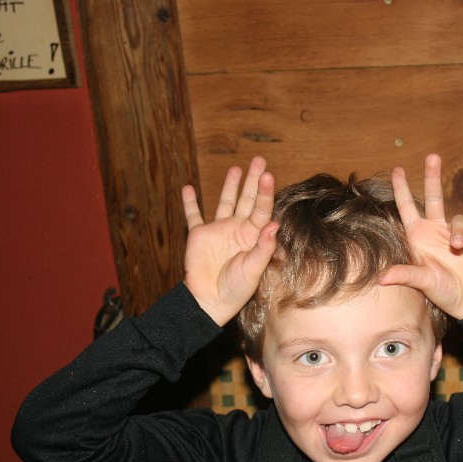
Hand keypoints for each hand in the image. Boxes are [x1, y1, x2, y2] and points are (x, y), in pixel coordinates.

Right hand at [183, 156, 278, 325]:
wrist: (209, 301)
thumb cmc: (236, 290)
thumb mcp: (253, 270)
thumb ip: (263, 247)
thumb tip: (274, 224)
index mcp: (254, 237)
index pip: (262, 209)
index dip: (265, 192)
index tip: (267, 175)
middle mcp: (238, 230)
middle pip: (247, 200)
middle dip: (252, 180)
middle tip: (259, 160)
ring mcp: (218, 231)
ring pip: (225, 202)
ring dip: (230, 185)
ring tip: (235, 168)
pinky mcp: (199, 235)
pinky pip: (193, 215)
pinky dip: (190, 202)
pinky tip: (188, 188)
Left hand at [380, 154, 462, 319]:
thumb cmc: (442, 291)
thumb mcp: (422, 282)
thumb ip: (405, 275)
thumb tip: (381, 278)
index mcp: (419, 237)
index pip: (408, 208)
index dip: (402, 189)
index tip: (396, 170)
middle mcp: (436, 231)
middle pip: (434, 197)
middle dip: (432, 176)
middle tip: (432, 156)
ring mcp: (456, 233)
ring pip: (459, 216)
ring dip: (460, 231)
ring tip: (461, 247)